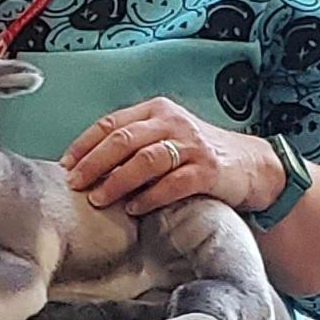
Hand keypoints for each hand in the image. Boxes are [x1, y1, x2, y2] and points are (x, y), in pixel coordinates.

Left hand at [62, 99, 286, 219]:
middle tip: (75, 184)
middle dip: (94, 163)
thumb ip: (135, 145)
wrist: (253, 166)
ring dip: (117, 181)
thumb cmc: (201, 155)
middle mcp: (173, 122)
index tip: (66, 165)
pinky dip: (150, 197)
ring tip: (98, 199)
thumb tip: (88, 167)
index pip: (111, 123)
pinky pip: (172, 183)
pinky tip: (134, 208)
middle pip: (123, 140)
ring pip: (145, 160)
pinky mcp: (208, 170)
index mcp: (157, 111)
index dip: (85, 144)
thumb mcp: (167, 138)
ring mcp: (192, 145)